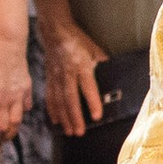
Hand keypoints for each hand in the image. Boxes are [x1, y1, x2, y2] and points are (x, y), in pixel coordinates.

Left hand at [0, 30, 32, 133]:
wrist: (5, 42)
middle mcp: (4, 99)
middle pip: (4, 127)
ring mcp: (17, 95)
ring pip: (17, 121)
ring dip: (12, 127)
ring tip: (8, 130)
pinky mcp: (27, 88)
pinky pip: (27, 106)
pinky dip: (22, 109)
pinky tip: (16, 107)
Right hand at [41, 21, 107, 135]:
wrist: (55, 30)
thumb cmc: (78, 40)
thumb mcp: (94, 48)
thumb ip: (102, 62)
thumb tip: (114, 73)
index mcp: (80, 64)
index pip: (87, 87)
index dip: (92, 102)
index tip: (96, 116)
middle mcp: (67, 72)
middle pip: (70, 98)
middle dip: (75, 117)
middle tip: (79, 132)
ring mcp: (56, 76)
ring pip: (59, 100)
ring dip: (64, 118)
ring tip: (69, 132)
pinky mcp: (48, 77)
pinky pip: (50, 96)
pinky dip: (52, 110)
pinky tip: (56, 121)